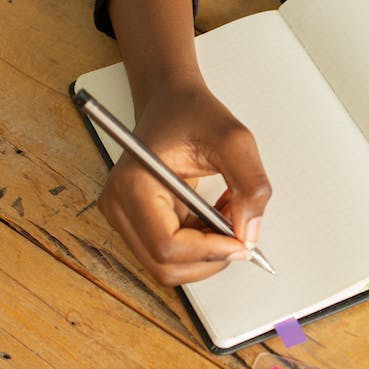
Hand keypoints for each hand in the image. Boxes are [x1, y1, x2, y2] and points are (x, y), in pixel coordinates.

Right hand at [98, 84, 270, 285]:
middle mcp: (119, 205)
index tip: (241, 241)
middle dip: (210, 257)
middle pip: (165, 266)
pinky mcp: (137, 222)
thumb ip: (250, 184)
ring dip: (207, 253)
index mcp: (133, 183)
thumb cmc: (192, 113)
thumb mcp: (233, 140)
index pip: (167, 246)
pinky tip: (216, 216)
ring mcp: (125, 217)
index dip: (209, 251)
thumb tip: (249, 232)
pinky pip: (172, 254)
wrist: (172, 102)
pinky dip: (202, 245)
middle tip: (239, 232)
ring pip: (169, 266)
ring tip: (228, 215)